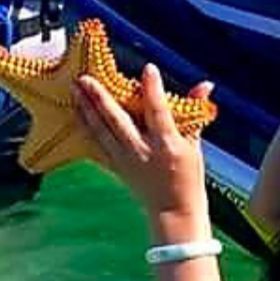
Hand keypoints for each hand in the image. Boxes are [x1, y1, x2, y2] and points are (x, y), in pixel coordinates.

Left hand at [74, 64, 212, 234]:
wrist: (173, 211)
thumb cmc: (187, 177)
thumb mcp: (195, 144)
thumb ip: (194, 113)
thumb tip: (205, 85)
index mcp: (167, 144)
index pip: (159, 111)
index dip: (154, 90)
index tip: (148, 69)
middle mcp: (142, 151)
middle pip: (118, 121)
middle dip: (100, 98)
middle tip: (85, 78)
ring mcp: (126, 160)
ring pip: (101, 130)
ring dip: (86, 109)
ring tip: (74, 89)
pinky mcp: (116, 167)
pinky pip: (96, 143)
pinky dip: (85, 126)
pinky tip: (76, 112)